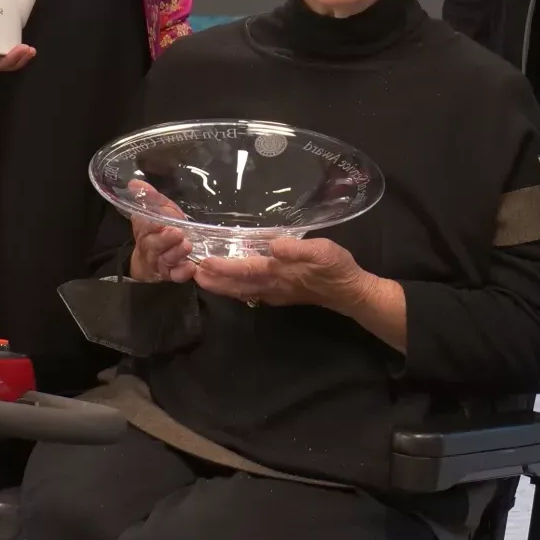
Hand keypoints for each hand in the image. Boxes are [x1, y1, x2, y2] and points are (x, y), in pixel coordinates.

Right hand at [124, 183, 196, 282]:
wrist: (149, 261)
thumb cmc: (157, 231)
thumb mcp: (156, 210)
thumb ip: (149, 198)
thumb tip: (134, 183)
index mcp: (144, 230)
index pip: (144, 226)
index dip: (150, 224)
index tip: (158, 221)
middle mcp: (150, 247)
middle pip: (155, 244)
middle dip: (166, 239)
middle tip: (177, 233)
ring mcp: (160, 262)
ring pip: (166, 260)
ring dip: (176, 253)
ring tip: (187, 246)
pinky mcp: (171, 275)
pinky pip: (175, 276)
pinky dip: (182, 273)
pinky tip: (191, 267)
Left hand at [190, 237, 378, 312]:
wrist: (349, 292)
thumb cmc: (336, 268)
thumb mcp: (322, 251)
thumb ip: (297, 249)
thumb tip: (274, 245)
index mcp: (279, 273)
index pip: (245, 270)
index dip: (224, 266)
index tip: (204, 261)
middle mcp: (271, 286)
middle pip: (236, 285)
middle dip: (213, 279)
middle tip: (190, 271)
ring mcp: (274, 293)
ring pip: (240, 291)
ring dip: (219, 285)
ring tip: (202, 276)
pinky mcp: (278, 294)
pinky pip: (249, 293)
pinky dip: (233, 288)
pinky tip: (228, 283)